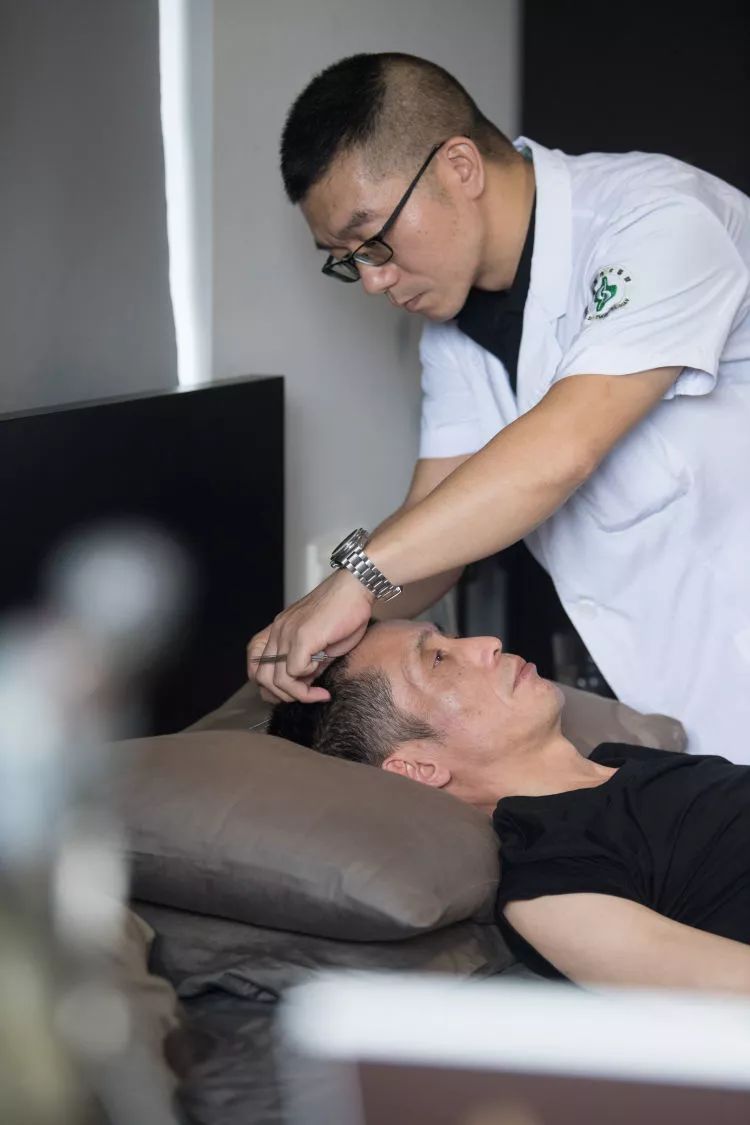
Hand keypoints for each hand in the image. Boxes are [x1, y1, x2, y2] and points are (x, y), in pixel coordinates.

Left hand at [246, 569, 373, 703]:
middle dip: (284, 695)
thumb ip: (309, 663)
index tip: (296, 689)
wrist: (356, 587)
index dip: (270, 684)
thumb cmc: (346, 612)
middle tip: (307, 695)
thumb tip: (304, 685)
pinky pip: (294, 671)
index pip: (255, 665)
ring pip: (277, 679)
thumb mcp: (322, 644)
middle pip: (262, 677)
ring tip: (317, 692)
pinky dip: (308, 679)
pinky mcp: (302, 637)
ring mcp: (288, 633)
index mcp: (280, 631)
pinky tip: (322, 670)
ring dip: (298, 692)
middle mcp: (278, 631)